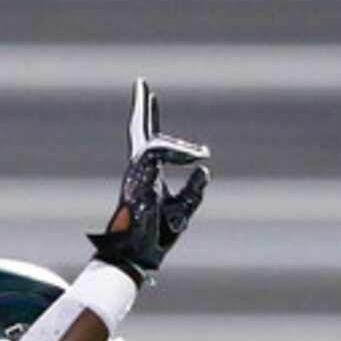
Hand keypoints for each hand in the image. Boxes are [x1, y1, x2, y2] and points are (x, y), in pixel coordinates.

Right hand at [87, 79, 209, 284]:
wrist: (136, 257)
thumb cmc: (155, 238)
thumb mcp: (182, 211)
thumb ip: (193, 191)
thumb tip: (205, 170)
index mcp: (148, 176)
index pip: (150, 142)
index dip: (152, 120)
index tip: (168, 114)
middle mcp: (138, 172)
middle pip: (138, 132)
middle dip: (141, 108)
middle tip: (141, 83)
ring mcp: (135, 178)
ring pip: (153, 146)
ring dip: (179, 148)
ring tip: (201, 155)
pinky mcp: (136, 185)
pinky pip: (155, 157)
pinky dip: (177, 154)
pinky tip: (197, 157)